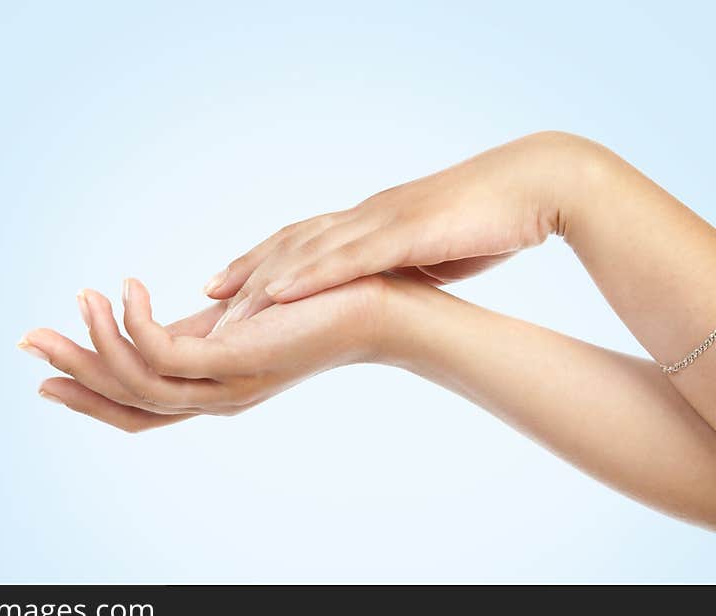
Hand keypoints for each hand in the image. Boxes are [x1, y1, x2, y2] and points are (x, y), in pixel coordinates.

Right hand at [18, 275, 391, 432]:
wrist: (379, 304)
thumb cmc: (314, 303)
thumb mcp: (240, 316)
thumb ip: (200, 324)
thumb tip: (163, 308)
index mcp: (211, 386)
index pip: (137, 402)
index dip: (88, 388)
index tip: (44, 364)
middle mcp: (215, 397)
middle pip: (126, 403)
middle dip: (73, 372)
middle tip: (28, 339)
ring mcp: (227, 384)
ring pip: (139, 384)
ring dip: (96, 344)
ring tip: (78, 299)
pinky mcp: (240, 360)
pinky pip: (169, 354)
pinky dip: (137, 324)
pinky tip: (127, 288)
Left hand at [203, 131, 586, 328]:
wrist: (536, 184)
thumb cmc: (489, 219)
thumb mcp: (434, 249)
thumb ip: (402, 264)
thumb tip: (390, 286)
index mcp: (373, 221)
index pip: (305, 241)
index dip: (264, 262)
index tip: (230, 286)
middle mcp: (366, 217)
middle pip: (292, 242)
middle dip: (247, 268)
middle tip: (207, 294)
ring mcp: (382, 222)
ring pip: (308, 251)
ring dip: (262, 277)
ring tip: (224, 304)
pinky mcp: (404, 234)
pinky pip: (347, 258)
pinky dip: (309, 276)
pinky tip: (278, 294)